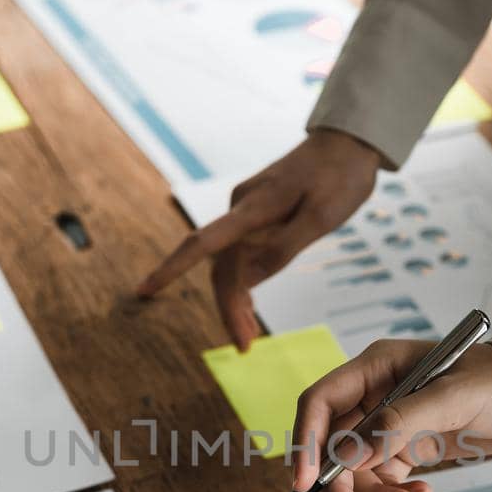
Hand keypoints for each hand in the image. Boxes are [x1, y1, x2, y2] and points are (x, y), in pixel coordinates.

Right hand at [137, 129, 382, 349]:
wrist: (347, 143)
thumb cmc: (339, 177)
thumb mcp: (322, 217)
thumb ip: (284, 248)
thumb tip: (247, 282)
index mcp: (255, 207)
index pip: (203, 242)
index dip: (172, 267)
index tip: (145, 290)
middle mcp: (242, 208)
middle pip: (221, 266)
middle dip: (228, 308)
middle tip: (245, 348)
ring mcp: (248, 210)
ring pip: (231, 264)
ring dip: (236, 301)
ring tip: (248, 339)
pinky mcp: (257, 214)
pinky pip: (242, 253)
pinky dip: (244, 283)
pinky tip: (249, 306)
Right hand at [290, 340, 491, 491]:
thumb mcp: (454, 398)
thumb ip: (399, 422)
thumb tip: (345, 456)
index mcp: (377, 366)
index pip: (321, 402)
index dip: (306, 441)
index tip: (306, 483)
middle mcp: (375, 394)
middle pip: (332, 445)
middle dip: (341, 484)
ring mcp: (388, 423)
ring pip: (356, 470)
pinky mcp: (405, 447)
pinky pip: (382, 479)